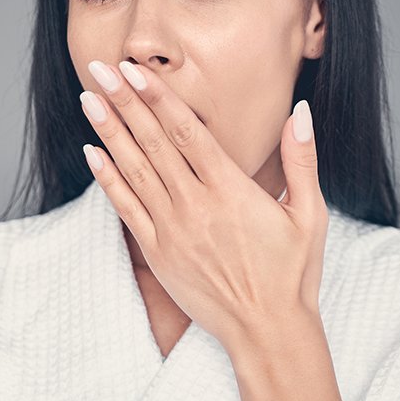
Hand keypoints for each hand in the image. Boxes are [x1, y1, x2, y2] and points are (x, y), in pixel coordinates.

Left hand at [79, 59, 329, 349]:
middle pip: (154, 143)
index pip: (188, 132)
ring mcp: (173, 231)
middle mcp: (197, 206)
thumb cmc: (292, 273)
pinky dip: (107, 179)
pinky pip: (126, 209)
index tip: (136, 71)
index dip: (158, 98)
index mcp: (232, 190)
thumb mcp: (310, 214)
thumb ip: (301, 160)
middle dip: (125, 103)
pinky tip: (91, 152)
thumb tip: (300, 112)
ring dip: (109, 132)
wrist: (267, 331)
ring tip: (89, 99)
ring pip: (135, 171)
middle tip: (100, 69)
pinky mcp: (158, 254)